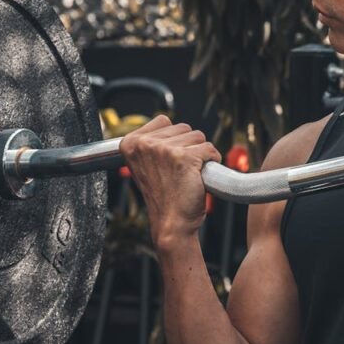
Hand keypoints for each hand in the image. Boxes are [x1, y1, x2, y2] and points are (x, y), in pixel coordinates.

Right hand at [119, 114, 222, 247]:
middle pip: (183, 127)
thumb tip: (168, 124)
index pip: (163, 121)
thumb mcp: (146, 164)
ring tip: (188, 173)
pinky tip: (200, 176)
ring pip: (198, 136)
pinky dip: (212, 161)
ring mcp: (164, 150)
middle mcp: (145, 144)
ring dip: (200, 154)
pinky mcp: (184, 158)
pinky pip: (210, 149)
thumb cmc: (164, 196)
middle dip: (188, 146)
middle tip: (179, 171)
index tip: (168, 161)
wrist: (171, 223)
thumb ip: (152, 142)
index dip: (174, 140)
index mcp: (131, 143)